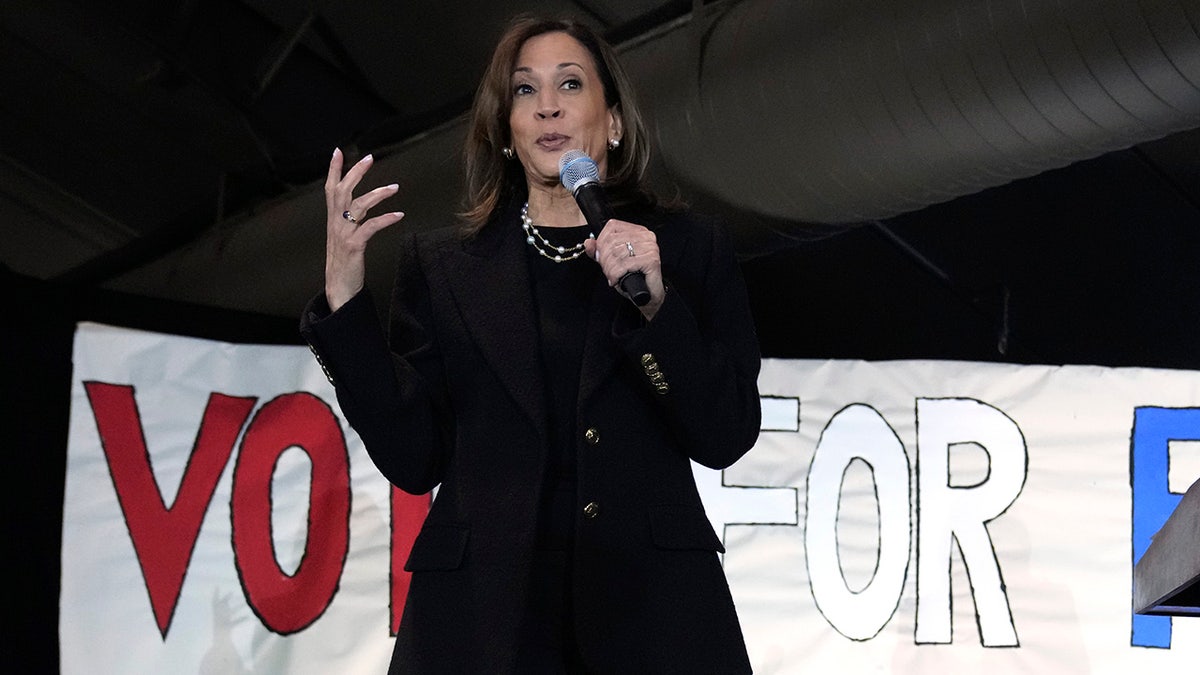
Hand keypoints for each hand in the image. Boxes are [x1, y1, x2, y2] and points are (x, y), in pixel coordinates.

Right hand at [324, 148, 404, 310]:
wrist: (339, 289)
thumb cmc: (344, 264)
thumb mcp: (342, 238)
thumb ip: (347, 221)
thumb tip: (357, 207)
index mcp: (333, 220)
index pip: (330, 189)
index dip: (333, 170)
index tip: (337, 151)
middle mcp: (335, 224)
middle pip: (342, 191)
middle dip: (355, 172)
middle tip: (369, 158)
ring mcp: (343, 234)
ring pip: (357, 206)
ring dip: (377, 194)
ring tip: (394, 188)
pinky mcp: (353, 246)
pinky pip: (370, 227)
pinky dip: (385, 219)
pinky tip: (399, 215)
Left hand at [584, 219, 665, 319]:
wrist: (648, 295)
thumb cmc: (633, 277)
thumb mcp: (613, 262)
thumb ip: (600, 251)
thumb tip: (588, 243)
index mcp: (637, 231)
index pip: (612, 226)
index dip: (601, 242)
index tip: (600, 257)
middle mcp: (646, 236)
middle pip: (613, 240)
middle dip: (605, 259)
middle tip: (607, 271)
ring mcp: (650, 247)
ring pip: (617, 253)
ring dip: (610, 268)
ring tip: (612, 276)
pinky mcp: (652, 259)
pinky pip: (625, 264)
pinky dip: (616, 274)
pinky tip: (617, 280)